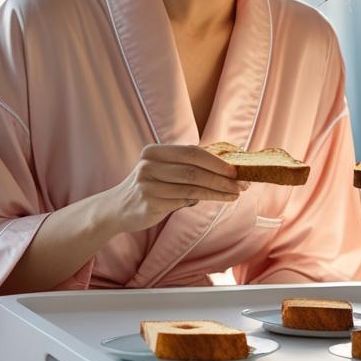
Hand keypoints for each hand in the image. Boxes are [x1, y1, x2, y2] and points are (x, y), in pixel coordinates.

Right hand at [110, 144, 242, 233]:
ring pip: (192, 186)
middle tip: (242, 184)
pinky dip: (204, 199)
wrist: (117, 209)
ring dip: (218, 191)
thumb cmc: (149, 188)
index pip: (192, 152)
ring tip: (236, 194)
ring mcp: (148, 183)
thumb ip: (187, 167)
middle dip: (222, 177)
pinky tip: (218, 200)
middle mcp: (149, 164)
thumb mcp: (163, 171)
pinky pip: (184, 200)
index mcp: (154, 151)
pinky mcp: (150, 202)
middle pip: (194, 168)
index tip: (237, 169)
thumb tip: (225, 168)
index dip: (217, 161)